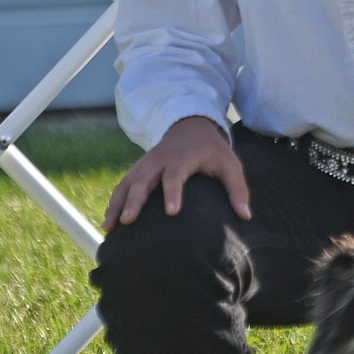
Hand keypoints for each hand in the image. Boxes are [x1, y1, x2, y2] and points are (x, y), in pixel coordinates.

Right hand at [102, 115, 250, 230]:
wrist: (190, 126)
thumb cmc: (212, 151)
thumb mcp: (229, 165)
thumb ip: (237, 189)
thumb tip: (246, 216)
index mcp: (183, 158)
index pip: (176, 175)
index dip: (173, 192)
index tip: (172, 212)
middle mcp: (160, 160)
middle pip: (143, 179)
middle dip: (134, 199)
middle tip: (128, 220)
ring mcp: (145, 163)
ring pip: (127, 183)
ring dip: (117, 203)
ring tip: (109, 227)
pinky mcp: (138, 169)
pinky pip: (122, 185)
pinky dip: (113, 202)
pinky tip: (108, 223)